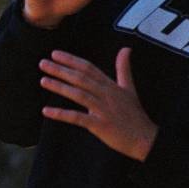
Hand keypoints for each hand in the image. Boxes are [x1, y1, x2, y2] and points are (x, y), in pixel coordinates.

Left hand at [39, 48, 156, 160]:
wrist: (146, 139)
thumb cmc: (134, 114)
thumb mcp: (130, 88)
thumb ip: (123, 69)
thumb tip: (126, 48)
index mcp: (111, 86)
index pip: (88, 68)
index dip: (71, 60)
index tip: (55, 53)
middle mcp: (106, 95)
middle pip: (81, 79)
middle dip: (61, 70)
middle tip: (43, 63)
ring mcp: (103, 110)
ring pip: (79, 95)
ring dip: (60, 87)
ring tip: (43, 80)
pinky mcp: (100, 125)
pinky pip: (78, 118)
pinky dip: (62, 114)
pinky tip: (46, 111)